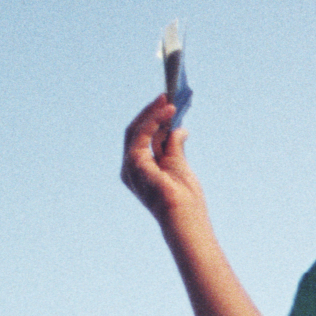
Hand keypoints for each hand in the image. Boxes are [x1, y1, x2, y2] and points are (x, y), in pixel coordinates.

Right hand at [121, 95, 208, 227]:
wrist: (185, 217)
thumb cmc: (184, 199)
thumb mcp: (179, 165)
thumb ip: (174, 146)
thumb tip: (179, 128)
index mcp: (140, 169)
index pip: (141, 137)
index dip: (153, 120)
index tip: (167, 105)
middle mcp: (130, 167)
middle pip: (135, 131)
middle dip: (150, 112)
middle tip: (166, 97)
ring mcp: (130, 166)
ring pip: (136, 129)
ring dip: (153, 113)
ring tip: (169, 102)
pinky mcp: (134, 164)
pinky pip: (141, 135)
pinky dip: (154, 121)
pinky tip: (167, 113)